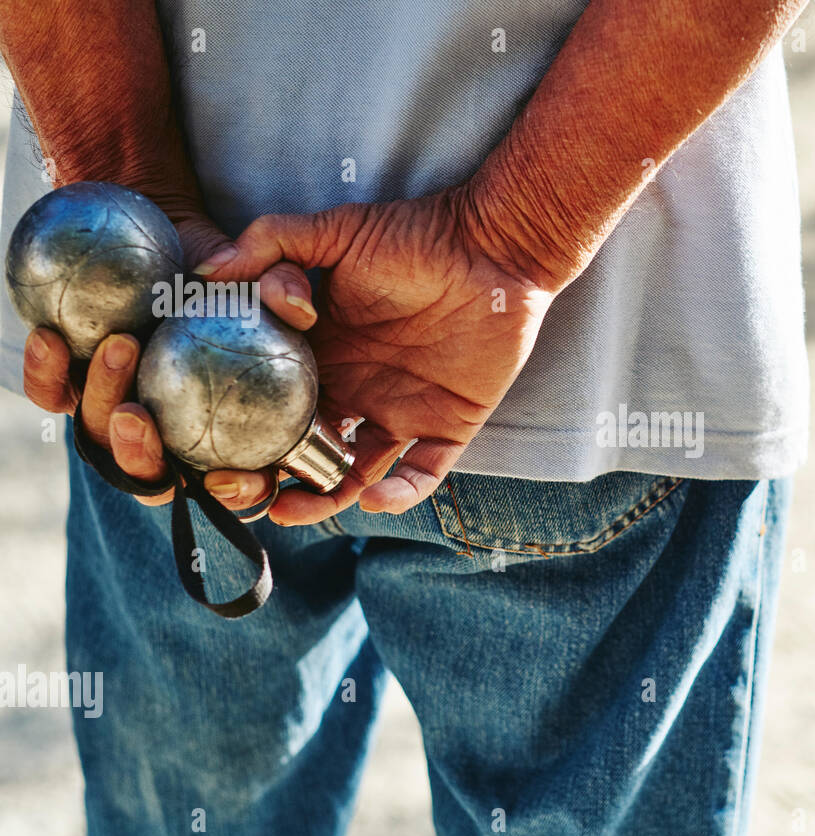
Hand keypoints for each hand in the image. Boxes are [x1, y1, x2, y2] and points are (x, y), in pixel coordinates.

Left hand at [22, 209, 317, 509]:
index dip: (240, 495)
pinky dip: (47, 372)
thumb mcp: (274, 274)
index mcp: (237, 434)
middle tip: (136, 418)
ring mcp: (125, 414)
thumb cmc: (237, 272)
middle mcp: (178, 437)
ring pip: (101, 439)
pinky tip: (49, 336)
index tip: (226, 478)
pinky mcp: (80, 384)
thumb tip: (296, 306)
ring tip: (118, 348)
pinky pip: (54, 393)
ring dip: (101, 402)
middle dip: (142, 463)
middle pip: (158, 480)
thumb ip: (289, 287)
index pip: (245, 485)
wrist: (181, 243)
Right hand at [195, 187, 553, 523]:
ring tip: (292, 509)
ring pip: (353, 474)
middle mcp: (355, 390)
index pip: (271, 403)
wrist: (493, 246)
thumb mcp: (336, 232)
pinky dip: (399, 493)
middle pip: (302, 450)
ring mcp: (399, 411)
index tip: (207, 448)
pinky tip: (374, 496)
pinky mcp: (448, 426)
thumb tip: (207, 272)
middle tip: (242, 492)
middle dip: (269, 479)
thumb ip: (272, 245)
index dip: (242, 429)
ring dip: (323, 500)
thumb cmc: (416, 235)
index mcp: (321, 353)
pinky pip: (421, 474)